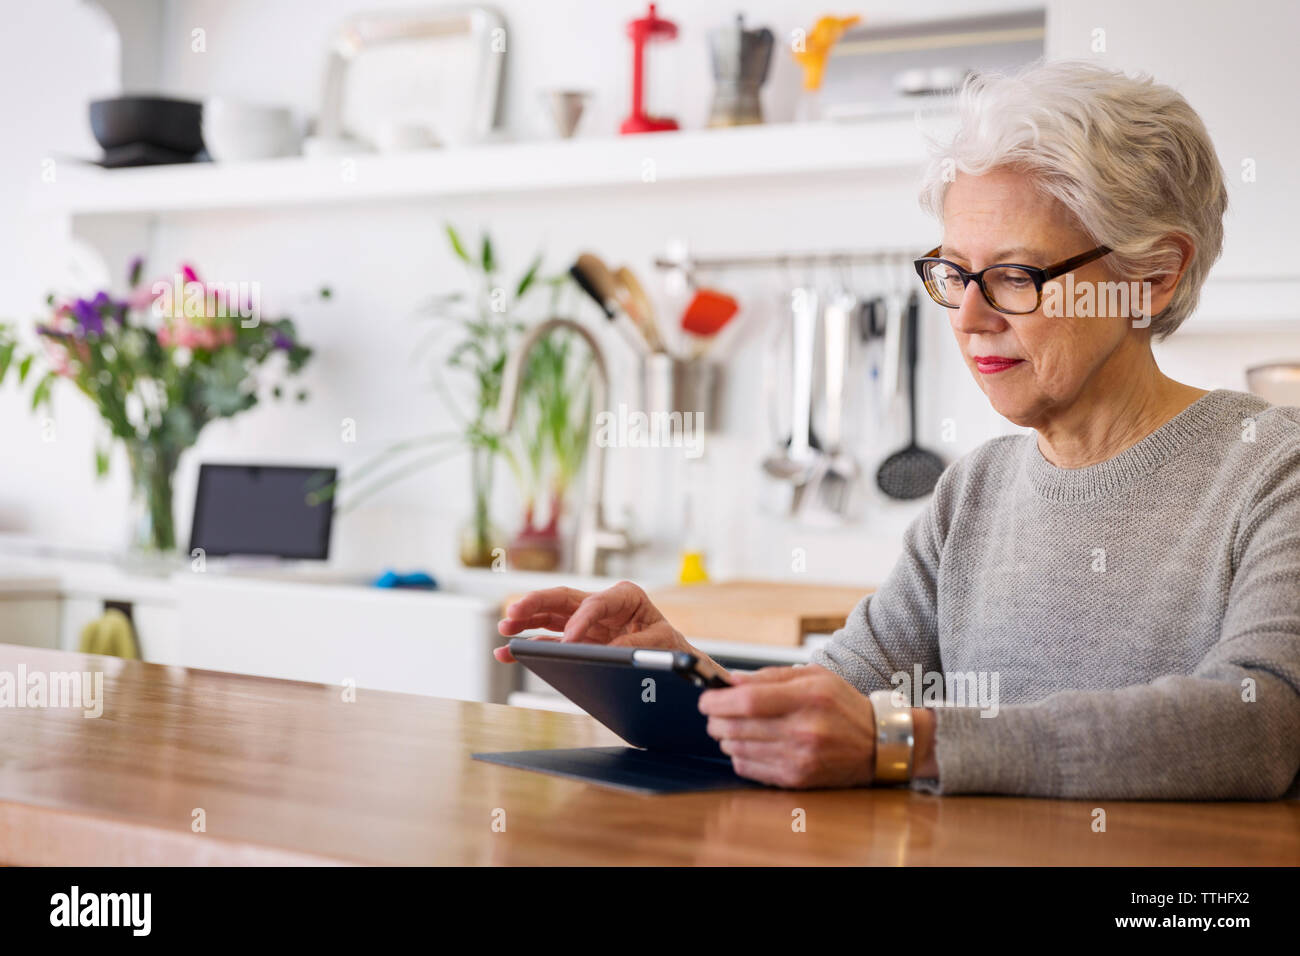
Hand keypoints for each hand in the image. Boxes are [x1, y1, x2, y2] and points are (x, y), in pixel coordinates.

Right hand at [495, 581, 716, 671]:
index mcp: (625, 596)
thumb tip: (608, 654)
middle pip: (562, 599)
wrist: (669, 658)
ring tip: (504, 630)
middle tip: (512, 613)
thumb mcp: (660, 644)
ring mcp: (586, 619)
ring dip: (525, 621)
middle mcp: (601, 603)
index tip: (568, 642)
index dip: (580, 622)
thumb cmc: (668, 646)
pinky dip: (529, 644)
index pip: (596, 603)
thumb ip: (635, 647)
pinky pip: (548, 637)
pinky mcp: (577, 636)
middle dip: (535, 604)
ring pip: (549, 615)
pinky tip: (508, 651)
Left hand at [699, 664, 876, 788]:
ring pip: (738, 749)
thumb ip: (770, 677)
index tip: (706, 699)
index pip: (748, 700)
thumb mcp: (813, 677)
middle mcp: (803, 730)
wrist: (877, 745)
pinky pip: (749, 769)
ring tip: (732, 728)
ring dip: (725, 738)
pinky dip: (739, 756)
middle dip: (715, 720)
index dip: (718, 700)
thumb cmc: (842, 705)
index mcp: (807, 698)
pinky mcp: (796, 779)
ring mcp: (800, 758)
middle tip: (714, 713)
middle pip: (737, 727)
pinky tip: (748, 746)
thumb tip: (730, 681)